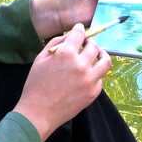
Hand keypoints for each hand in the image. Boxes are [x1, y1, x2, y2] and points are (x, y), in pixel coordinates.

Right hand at [13, 24, 111, 139]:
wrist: (39, 112)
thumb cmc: (36, 84)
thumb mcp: (40, 59)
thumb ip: (56, 43)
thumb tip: (70, 36)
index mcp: (66, 54)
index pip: (80, 34)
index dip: (80, 29)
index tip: (80, 29)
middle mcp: (81, 65)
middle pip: (94, 46)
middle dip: (89, 42)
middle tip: (86, 44)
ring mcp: (90, 80)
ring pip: (105, 61)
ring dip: (102, 55)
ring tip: (97, 55)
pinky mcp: (93, 92)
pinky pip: (100, 78)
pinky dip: (96, 74)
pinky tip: (89, 74)